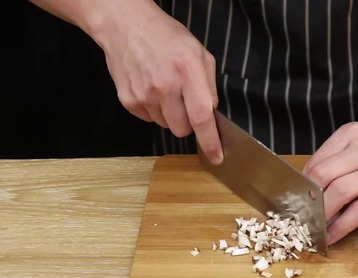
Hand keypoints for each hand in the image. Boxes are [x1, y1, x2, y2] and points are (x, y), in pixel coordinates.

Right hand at [96, 2, 221, 162]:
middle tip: (185, 101)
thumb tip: (211, 113)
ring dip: (170, 114)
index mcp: (187, 72)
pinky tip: (151, 89)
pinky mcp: (128, 100)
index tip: (217, 157)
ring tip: (165, 89)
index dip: (210, 141)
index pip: (202, 117)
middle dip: (188, 122)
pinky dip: (154, 110)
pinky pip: (149, 119)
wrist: (125, 26)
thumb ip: (209, 84)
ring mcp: (144, 95)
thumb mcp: (199, 53)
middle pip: (183, 129)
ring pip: (166, 125)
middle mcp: (165, 87)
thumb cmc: (166, 37)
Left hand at [303, 122, 357, 244]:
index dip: (301, 186)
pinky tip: (331, 237)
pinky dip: (339, 228)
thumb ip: (335, 163)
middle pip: (322, 175)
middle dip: (306, 200)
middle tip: (300, 216)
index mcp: (351, 135)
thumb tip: (305, 194)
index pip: (315, 162)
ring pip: (338, 193)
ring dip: (321, 215)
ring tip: (313, 228)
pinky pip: (357, 213)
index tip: (296, 202)